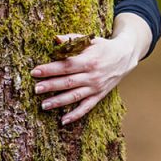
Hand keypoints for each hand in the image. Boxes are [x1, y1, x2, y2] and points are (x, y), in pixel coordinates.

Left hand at [29, 13, 152, 124]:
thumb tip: (55, 39)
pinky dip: (75, 115)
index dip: (50, 69)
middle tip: (36, 89)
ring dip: (59, 102)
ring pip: (75, 96)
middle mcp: (92, 76)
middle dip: (51, 86)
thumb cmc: (104, 47)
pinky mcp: (99, 95)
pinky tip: (63, 121)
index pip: (66, 66)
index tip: (35, 72)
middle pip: (68, 82)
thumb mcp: (90, 40)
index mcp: (89, 61)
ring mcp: (96, 87)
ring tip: (43, 105)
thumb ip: (72, 39)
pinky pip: (86, 107)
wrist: (125, 57)